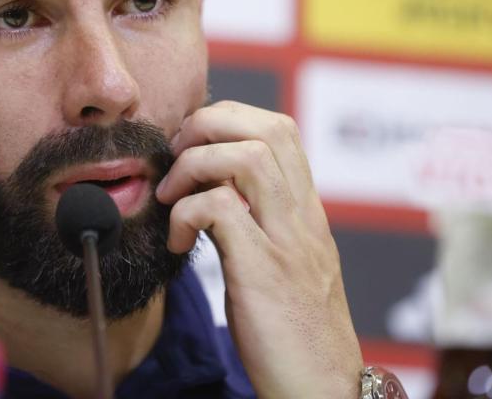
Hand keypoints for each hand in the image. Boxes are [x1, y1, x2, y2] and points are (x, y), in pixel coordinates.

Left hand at [156, 101, 363, 398]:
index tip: (191, 148)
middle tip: (176, 159)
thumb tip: (209, 190)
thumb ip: (256, 220)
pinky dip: (186, 213)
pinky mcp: (264, 271)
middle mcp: (303, 217)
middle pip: (267, 127)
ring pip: (247, 156)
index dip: (227, 120)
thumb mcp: (280, 262)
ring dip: (194, 164)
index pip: (279, 129)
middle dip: (208, 125)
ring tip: (171, 197)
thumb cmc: (293, 332)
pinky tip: (177, 243)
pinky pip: (220, 208)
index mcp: (305, 211)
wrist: (320, 388)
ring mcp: (287, 241)